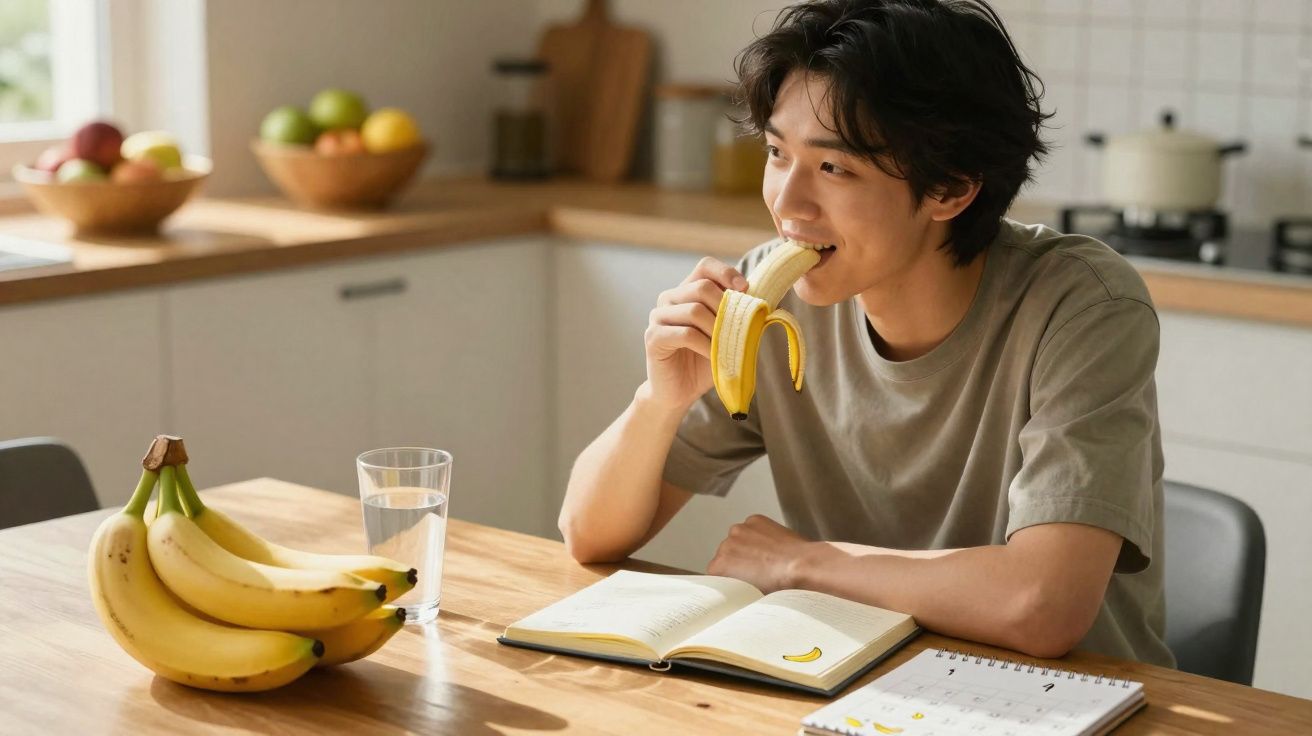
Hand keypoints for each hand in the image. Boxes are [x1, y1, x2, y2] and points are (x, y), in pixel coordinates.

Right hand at [643, 257, 747, 411]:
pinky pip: (685, 333)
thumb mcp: (725, 334)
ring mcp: (658, 316)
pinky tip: (714, 356)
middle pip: (702, 287)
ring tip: (726, 345)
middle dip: (726, 307)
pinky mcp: (653, 337)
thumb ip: (738, 315)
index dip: (726, 273)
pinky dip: (705, 345)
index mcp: (686, 292)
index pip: (705, 266)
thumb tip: (766, 299)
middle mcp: (669, 299)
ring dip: (717, 329)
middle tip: (737, 328)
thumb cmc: (703, 361)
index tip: (745, 289)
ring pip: (694, 310)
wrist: (679, 392)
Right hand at [707, 514, 812, 592]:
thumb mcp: (752, 595)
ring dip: (747, 546)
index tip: (739, 582)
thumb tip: (739, 587)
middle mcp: (725, 544)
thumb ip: (738, 588)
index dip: (730, 578)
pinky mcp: (754, 520)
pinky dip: (759, 534)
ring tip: (767, 558)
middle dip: (738, 561)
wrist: (803, 566)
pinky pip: (752, 528)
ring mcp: (740, 529)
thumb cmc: (781, 585)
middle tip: (756, 572)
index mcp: (719, 565)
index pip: (716, 573)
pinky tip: (772, 546)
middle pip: (726, 554)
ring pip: (738, 540)